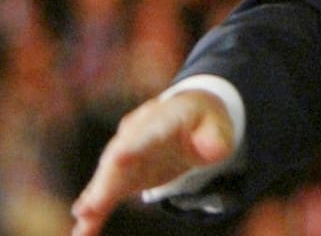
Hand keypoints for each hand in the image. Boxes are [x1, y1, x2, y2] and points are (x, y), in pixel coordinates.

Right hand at [70, 89, 234, 235]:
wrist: (184, 116)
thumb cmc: (201, 120)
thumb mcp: (216, 122)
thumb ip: (215, 136)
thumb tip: (214, 152)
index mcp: (158, 119)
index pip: (145, 132)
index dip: (134, 144)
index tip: (121, 157)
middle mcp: (133, 137)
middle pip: (116, 159)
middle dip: (105, 181)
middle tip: (92, 204)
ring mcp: (124, 157)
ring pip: (105, 180)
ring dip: (93, 201)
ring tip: (83, 221)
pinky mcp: (122, 177)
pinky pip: (105, 196)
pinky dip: (94, 213)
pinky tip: (84, 232)